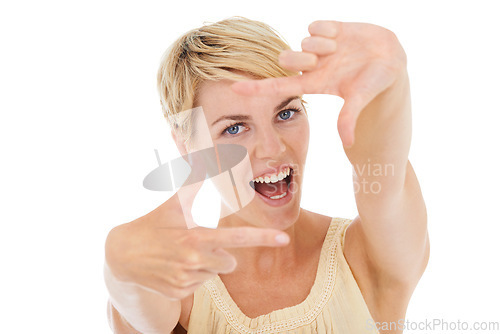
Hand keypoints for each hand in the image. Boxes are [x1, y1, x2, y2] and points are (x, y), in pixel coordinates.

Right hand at [105, 191, 288, 300]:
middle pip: (230, 261)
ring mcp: (186, 280)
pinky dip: (193, 277)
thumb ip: (193, 182)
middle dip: (222, 253)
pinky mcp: (179, 293)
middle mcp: (194, 261)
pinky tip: (176, 267)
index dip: (262, 237)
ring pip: (215, 273)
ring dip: (206, 265)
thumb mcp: (174, 204)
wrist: (123, 254)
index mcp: (197, 238)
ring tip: (183, 255)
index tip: (284, 239)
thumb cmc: (154, 225)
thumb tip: (200, 157)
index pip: (237, 237)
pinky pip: (200, 285)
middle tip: (197, 244)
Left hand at [232, 20, 406, 146]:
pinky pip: (314, 25)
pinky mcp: (328, 29)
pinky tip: (341, 36)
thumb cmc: (374, 83)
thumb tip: (348, 144)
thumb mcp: (360, 98)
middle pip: (286, 58)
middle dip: (298, 57)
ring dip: (321, 44)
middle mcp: (312, 65)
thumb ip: (349, 117)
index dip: (257, 88)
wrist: (391, 59)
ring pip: (303, 40)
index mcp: (314, 83)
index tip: (234, 89)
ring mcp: (319, 47)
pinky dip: (327, 29)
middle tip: (320, 60)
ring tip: (339, 49)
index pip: (279, 86)